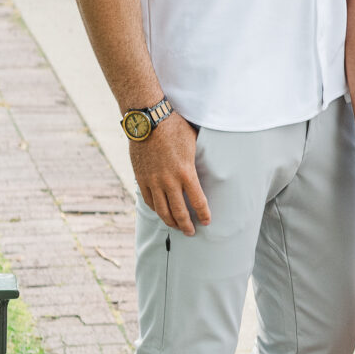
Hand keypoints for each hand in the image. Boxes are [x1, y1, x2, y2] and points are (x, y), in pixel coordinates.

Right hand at [133, 111, 211, 234]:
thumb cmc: (176, 128)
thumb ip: (201, 158)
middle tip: (191, 233)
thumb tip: (213, 163)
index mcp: (186, 173)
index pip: (198, 201)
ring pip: (161, 209)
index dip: (203, 214)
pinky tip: (161, 212)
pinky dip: (155, 209)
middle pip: (178, 211)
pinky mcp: (141, 178)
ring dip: (170, 221)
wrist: (148, 121)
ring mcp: (153, 181)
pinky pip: (149, 199)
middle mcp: (169, 181)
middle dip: (186, 225)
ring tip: (176, 227)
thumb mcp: (195, 143)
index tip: (207, 222)